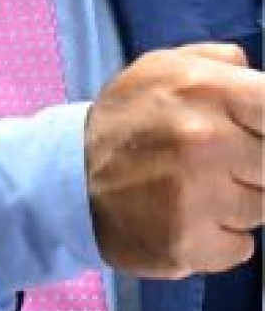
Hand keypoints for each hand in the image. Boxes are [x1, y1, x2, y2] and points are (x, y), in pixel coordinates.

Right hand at [86, 43, 263, 277]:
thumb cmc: (126, 121)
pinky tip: (188, 220)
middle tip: (211, 163)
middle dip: (249, 166)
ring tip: (195, 191)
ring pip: (261, 208)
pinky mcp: (187, 244)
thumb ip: (221, 63)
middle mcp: (204, 141)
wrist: (66, 178)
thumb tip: (259, 76)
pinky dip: (220, 239)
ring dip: (235, 204)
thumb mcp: (161, 68)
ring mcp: (196, 196)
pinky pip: (241, 247)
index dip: (261, 125)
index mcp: (204, 90)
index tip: (245, 133)